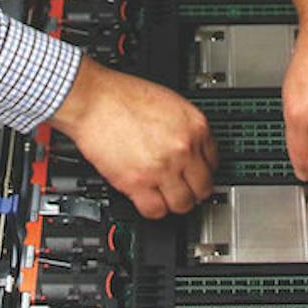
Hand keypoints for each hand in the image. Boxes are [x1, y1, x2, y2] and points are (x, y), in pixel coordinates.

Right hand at [50, 56, 217, 217]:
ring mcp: (162, 167)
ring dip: (174, 203)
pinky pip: (155, 210)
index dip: (203, 171)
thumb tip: (191, 148)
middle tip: (184, 191)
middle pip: (202, 187)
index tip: (197, 175)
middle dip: (193, 191)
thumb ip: (185, 129)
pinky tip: (148, 200)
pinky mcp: (137, 182)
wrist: (93, 100)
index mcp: (195, 125)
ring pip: (182, 204)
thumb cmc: (123, 96)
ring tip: (166, 197)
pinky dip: (153, 209)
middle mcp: (183, 148)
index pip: (213, 162)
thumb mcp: (170, 104)